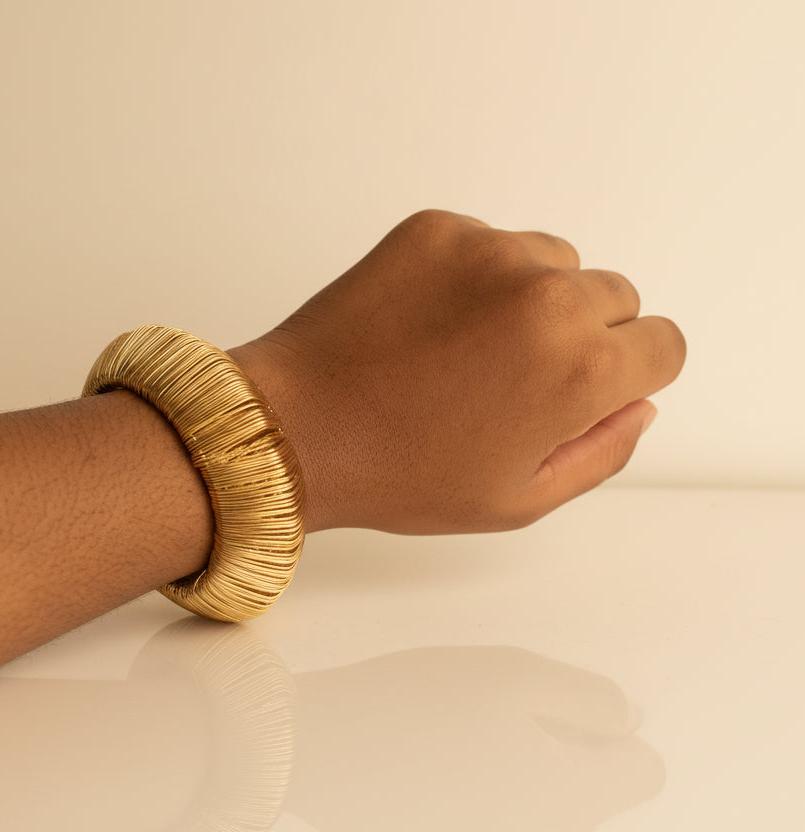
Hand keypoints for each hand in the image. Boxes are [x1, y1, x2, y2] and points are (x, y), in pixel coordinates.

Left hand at [230, 210, 685, 533]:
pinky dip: (476, 276)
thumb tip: (638, 401)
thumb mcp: (518, 499)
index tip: (584, 392)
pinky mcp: (438, 228)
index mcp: (581, 369)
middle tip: (516, 379)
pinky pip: (491, 243)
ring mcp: (489, 251)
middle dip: (586, 336)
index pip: (665, 344)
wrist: (294, 427)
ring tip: (468, 350)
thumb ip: (603, 451)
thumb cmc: (398, 474)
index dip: (628, 376)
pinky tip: (429, 323)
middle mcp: (547, 295)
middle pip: (616, 296)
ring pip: (556, 261)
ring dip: (534, 298)